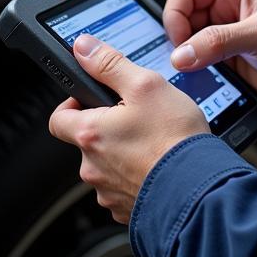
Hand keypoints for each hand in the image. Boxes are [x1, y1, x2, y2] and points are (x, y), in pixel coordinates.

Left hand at [48, 33, 207, 223]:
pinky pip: (124, 186)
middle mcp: (92, 167)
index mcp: (90, 134)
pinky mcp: (126, 209)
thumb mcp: (145, 85)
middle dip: (107, 127)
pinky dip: (137, 175)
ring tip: (154, 141)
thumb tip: (83, 47)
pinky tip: (158, 163)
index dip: (73, 103)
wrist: (198, 188)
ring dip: (123, 153)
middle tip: (137, 116)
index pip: (58, 118)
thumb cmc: (174, 138)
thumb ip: (110, 64)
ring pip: (107, 165)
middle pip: (87, 140)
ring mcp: (108, 192)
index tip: (93, 98)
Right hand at [163, 0, 256, 112]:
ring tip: (193, 74)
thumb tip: (182, 54)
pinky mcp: (222, 60)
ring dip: (185, 61)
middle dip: (179, 41)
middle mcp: (223, 9)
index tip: (179, 42)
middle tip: (184, 62)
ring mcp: (221, 36)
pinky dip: (193, 75)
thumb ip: (220, 42)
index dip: (176, 15)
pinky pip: (195, 65)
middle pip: (180, 19)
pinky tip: (201, 83)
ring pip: (184, 44)